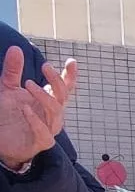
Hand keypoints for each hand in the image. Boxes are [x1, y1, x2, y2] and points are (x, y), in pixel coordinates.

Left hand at [0, 46, 76, 168]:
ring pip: (55, 111)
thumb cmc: (8, 115)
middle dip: (56, 81)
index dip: (70, 76)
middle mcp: (53, 114)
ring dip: (43, 96)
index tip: (71, 61)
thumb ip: (13, 71)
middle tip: (45, 65)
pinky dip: (34, 120)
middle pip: (62, 96)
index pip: (65, 88)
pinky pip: (43, 131)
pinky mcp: (41, 142)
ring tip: (28, 83)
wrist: (3, 141)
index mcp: (49, 101)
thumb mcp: (8, 89)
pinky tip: (25, 108)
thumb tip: (16, 48)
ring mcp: (50, 128)